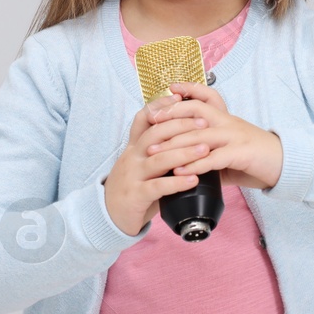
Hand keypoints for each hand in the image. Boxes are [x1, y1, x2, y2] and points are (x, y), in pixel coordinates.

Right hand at [102, 91, 206, 236]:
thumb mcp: (143, 164)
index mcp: (134, 147)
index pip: (144, 118)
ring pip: (158, 159)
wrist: (109, 216)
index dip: (160, 106)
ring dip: (184, 153)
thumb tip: (186, 133)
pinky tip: (193, 179)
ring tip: (205, 150)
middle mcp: (132, 157)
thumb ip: (159, 150)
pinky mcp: (136, 195)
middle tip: (204, 124)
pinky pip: (158, 186)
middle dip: (180, 126)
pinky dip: (177, 181)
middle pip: (155, 134)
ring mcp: (132, 175)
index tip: (179, 98)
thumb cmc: (134, 188)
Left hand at [145, 82, 282, 191]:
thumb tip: (184, 160)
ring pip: (200, 135)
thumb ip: (208, 150)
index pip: (203, 98)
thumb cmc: (254, 157)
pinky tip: (180, 171)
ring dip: (175, 144)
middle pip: (196, 111)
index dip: (186, 92)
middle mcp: (229, 122)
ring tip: (155, 152)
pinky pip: (214, 158)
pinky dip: (195, 164)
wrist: (284, 165)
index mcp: (225, 118)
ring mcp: (236, 137)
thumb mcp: (228, 149)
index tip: (168, 90)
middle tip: (149, 123)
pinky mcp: (242, 154)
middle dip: (170, 116)